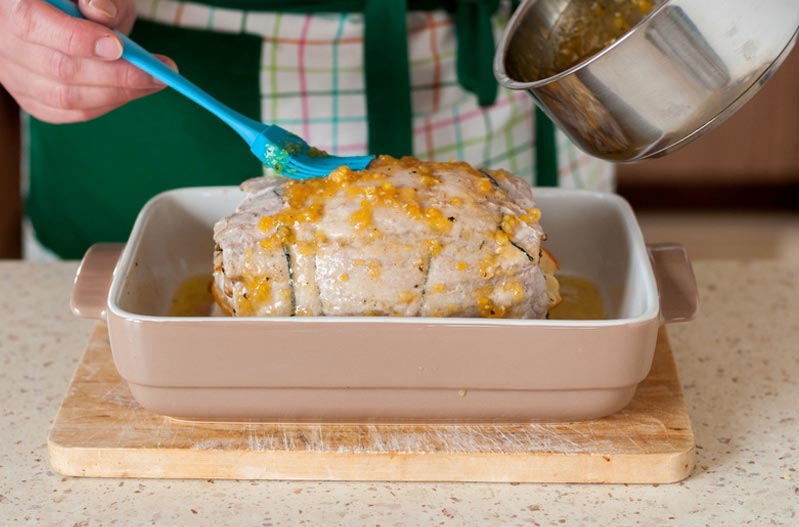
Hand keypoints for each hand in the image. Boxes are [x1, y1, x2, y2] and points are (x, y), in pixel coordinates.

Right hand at [0, 0, 176, 122]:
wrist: (63, 14)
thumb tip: (102, 14)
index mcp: (10, 4)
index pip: (33, 23)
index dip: (78, 39)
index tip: (120, 46)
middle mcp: (2, 41)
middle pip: (57, 68)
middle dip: (115, 75)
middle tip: (158, 73)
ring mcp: (12, 74)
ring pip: (64, 97)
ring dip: (117, 94)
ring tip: (153, 82)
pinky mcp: (29, 98)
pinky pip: (67, 113)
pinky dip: (104, 105)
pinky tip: (130, 92)